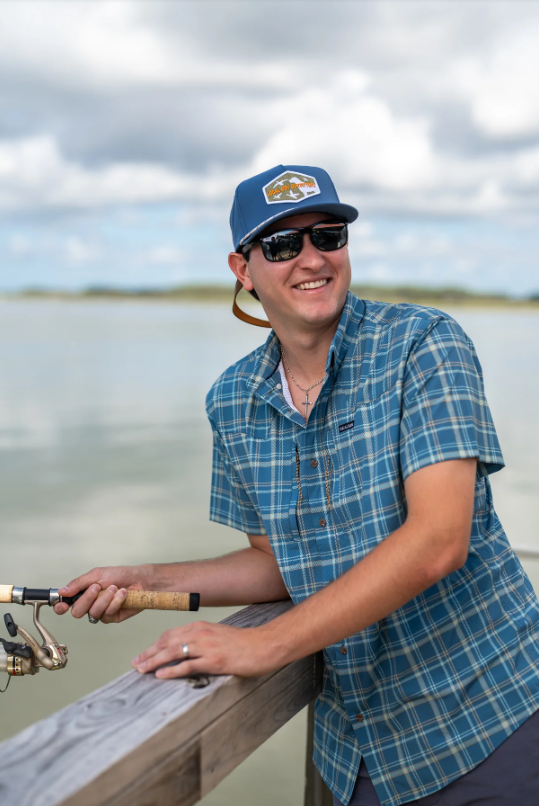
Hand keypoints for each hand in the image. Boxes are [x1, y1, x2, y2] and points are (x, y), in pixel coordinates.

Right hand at [53, 565, 151, 623]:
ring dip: (105, 599)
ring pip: (93, 613)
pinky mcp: (112, 617)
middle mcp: (89, 604)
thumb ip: (79, 583)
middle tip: (97, 588)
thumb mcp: (97, 574)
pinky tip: (122, 594)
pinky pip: (108, 614)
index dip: (61, 607)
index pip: (66, 604)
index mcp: (83, 593)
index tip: (63, 605)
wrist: (139, 579)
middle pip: (77, 612)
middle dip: (87, 599)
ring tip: (114, 588)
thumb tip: (61, 591)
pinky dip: (115, 602)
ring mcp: (101, 612)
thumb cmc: (119, 574)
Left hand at [132, 621, 283, 679]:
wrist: (265, 645)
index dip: (154, 645)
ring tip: (141, 670)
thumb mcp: (219, 636)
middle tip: (135, 664)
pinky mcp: (215, 660)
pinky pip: (188, 665)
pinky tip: (161, 675)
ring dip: (154, 661)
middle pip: (167, 641)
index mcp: (201, 626)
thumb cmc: (244, 644)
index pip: (170, 634)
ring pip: (173, 651)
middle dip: (149, 653)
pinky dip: (172, 670)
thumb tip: (186, 652)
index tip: (143, 655)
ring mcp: (208, 646)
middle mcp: (201, 633)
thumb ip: (202, 641)